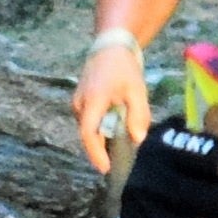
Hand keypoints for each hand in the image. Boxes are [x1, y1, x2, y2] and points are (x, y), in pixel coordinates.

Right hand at [71, 32, 155, 172]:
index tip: (106, 169)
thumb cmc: (124, 68)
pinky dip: (102, 130)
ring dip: (104, 139)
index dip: (96, 153)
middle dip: (103, 150)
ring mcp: (78, 104)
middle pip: (89, 135)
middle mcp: (80, 105)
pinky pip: (90, 123)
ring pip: (90, 130)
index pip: (88, 133)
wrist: (110, 48)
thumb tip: (137, 139)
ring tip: (122, 146)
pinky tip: (116, 130)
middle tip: (122, 162)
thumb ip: (139, 115)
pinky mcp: (81, 103)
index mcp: (93, 101)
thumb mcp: (137, 91)